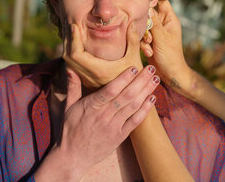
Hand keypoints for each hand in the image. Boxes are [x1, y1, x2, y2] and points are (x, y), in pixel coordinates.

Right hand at [60, 65, 158, 180]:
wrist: (73, 157)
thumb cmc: (70, 129)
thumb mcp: (69, 106)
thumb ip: (72, 87)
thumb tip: (71, 69)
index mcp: (92, 106)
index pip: (110, 90)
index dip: (124, 78)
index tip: (134, 67)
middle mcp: (104, 115)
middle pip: (126, 95)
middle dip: (140, 81)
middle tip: (151, 69)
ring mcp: (113, 126)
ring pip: (133, 106)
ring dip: (146, 92)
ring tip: (156, 80)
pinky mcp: (120, 136)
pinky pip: (135, 121)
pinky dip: (145, 110)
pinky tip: (152, 99)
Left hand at [63, 21, 143, 88]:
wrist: (132, 99)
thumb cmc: (135, 79)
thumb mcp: (134, 58)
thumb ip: (133, 40)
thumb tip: (132, 23)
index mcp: (97, 70)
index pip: (75, 54)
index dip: (73, 39)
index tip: (74, 26)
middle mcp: (89, 77)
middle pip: (68, 58)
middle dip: (68, 41)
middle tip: (71, 26)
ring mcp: (87, 80)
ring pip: (69, 63)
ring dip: (69, 48)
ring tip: (73, 33)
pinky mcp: (87, 81)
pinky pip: (74, 66)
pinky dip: (72, 54)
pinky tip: (77, 45)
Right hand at [140, 0, 191, 88]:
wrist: (170, 75)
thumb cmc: (171, 57)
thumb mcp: (162, 39)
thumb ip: (153, 23)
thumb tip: (147, 7)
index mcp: (170, 19)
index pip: (162, 1)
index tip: (141, 0)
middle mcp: (162, 23)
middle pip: (148, 14)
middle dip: (145, 24)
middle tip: (149, 36)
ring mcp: (156, 32)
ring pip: (143, 26)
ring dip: (144, 37)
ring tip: (150, 46)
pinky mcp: (150, 40)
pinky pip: (141, 36)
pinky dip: (143, 44)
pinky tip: (149, 52)